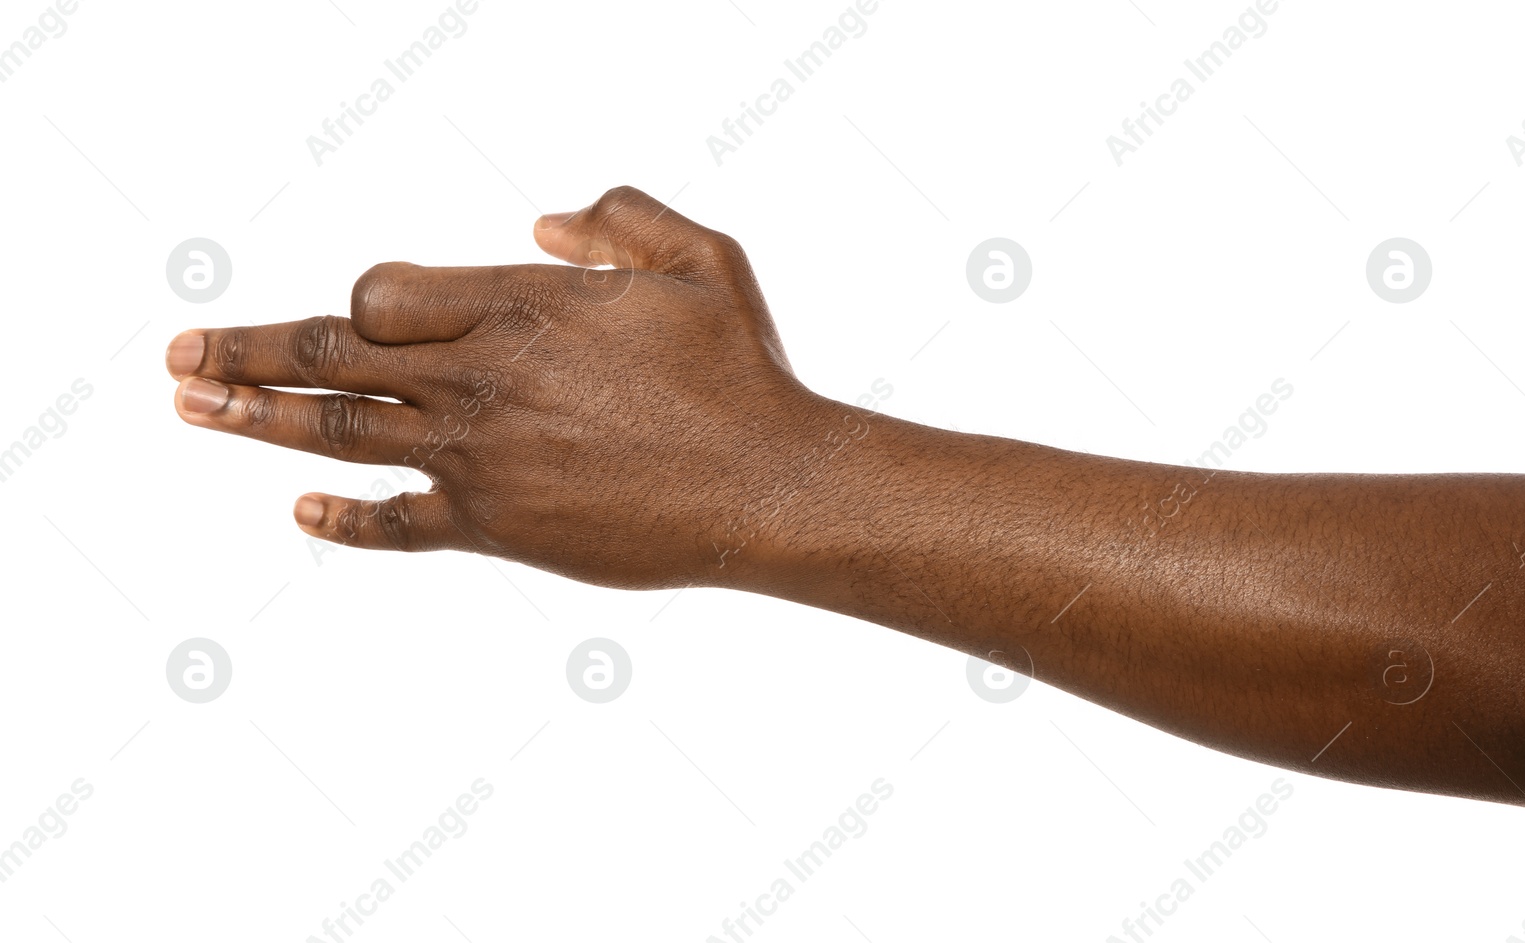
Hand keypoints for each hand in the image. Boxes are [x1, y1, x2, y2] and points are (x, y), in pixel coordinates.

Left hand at [165, 186, 834, 588]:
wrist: (767, 487)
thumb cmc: (742, 370)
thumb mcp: (700, 259)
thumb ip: (618, 218)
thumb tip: (543, 222)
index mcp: (519, 305)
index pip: (380, 294)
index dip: (359, 302)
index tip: (361, 314)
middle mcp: (480, 379)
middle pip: (330, 358)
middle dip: (243, 351)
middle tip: (175, 352)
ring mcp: (479, 458)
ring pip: (338, 433)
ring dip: (254, 420)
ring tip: (189, 407)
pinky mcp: (496, 529)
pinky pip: (396, 525)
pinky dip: (342, 522)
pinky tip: (298, 514)